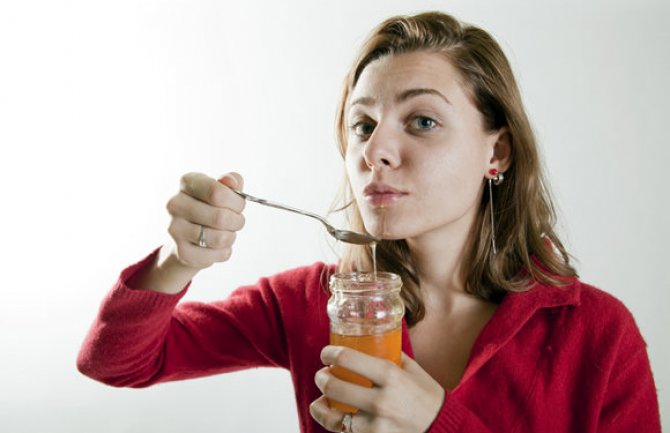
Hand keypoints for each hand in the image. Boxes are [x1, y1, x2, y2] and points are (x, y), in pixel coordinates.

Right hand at [165, 172, 245, 269]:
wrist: (187, 237)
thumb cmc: (210, 208)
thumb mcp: (221, 190)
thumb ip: (231, 182)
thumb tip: (233, 181)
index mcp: (187, 182)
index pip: (218, 193)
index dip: (236, 202)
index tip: (238, 205)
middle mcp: (175, 204)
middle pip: (221, 217)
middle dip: (237, 221)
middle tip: (235, 221)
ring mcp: (175, 229)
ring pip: (220, 238)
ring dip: (231, 237)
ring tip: (225, 233)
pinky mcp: (182, 252)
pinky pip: (218, 254)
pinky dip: (225, 252)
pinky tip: (216, 246)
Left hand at [310, 346, 444, 432]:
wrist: (444, 430)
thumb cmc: (428, 398)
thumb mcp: (413, 370)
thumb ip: (392, 356)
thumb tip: (373, 341)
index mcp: (391, 376)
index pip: (347, 358)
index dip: (329, 354)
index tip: (326, 354)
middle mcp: (381, 400)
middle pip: (334, 386)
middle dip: (321, 378)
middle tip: (322, 375)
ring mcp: (376, 425)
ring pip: (333, 416)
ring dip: (321, 405)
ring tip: (321, 399)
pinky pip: (343, 432)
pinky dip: (333, 422)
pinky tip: (330, 415)